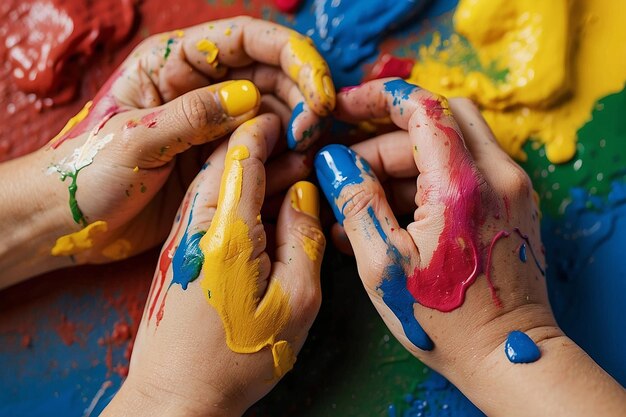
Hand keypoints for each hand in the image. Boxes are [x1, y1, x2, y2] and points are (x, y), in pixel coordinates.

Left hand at [0, 16, 333, 283]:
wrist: (68, 221)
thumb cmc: (85, 171)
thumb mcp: (134, 138)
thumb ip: (191, 116)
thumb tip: (251, 100)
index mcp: (175, 63)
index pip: (248, 39)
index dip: (293, 57)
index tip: (318, 92)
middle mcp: (202, 87)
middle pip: (273, 75)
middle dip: (302, 97)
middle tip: (311, 133)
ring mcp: (215, 125)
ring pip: (277, 114)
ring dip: (299, 130)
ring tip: (304, 154)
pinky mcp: (221, 160)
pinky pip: (266, 152)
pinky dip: (286, 160)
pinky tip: (295, 172)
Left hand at [101, 114, 324, 416]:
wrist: (174, 396)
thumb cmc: (237, 358)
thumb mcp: (296, 301)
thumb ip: (303, 238)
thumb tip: (304, 192)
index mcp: (225, 230)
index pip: (241, 155)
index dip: (267, 129)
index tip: (294, 120)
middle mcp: (195, 223)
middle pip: (228, 162)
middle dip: (269, 151)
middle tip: (307, 156)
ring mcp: (182, 235)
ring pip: (219, 182)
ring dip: (255, 173)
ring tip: (293, 182)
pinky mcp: (180, 250)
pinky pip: (211, 206)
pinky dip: (240, 196)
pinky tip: (265, 211)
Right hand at [314, 78, 625, 416]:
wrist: (509, 357)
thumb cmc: (447, 321)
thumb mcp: (383, 263)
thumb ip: (356, 202)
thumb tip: (333, 162)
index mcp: (463, 185)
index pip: (422, 107)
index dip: (377, 99)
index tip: (343, 108)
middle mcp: (498, 176)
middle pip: (436, 121)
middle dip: (385, 139)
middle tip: (349, 170)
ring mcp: (509, 189)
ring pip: (448, 146)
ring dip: (401, 165)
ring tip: (360, 205)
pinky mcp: (509, 205)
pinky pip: (461, 172)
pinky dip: (423, 183)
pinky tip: (389, 217)